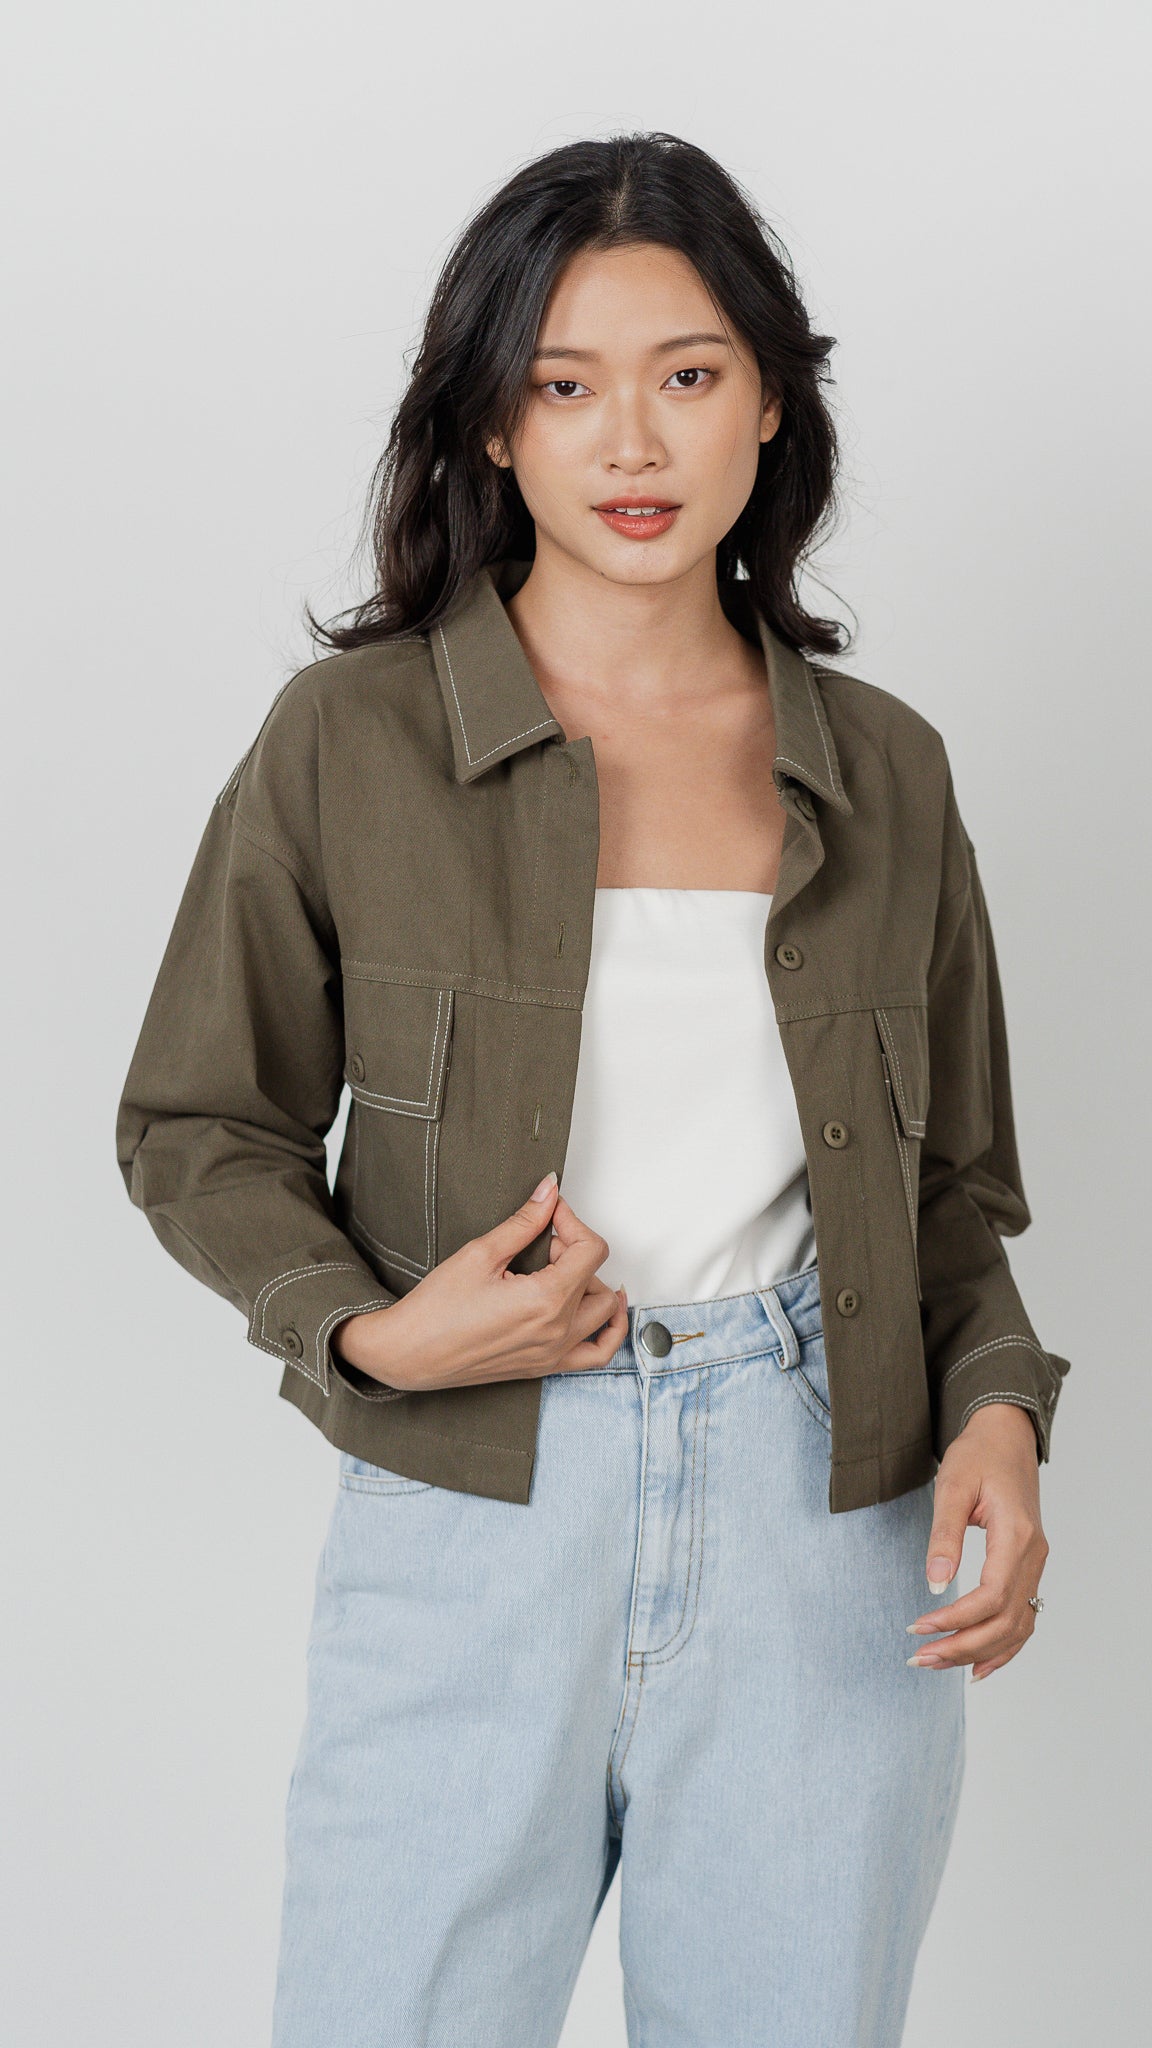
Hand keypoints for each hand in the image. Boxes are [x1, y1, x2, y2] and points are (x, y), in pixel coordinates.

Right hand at [332, 1171, 628, 1391]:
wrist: (409, 1354)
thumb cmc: (435, 1310)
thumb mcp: (481, 1254)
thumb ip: (525, 1222)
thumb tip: (549, 1193)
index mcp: (546, 1300)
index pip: (590, 1250)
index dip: (572, 1222)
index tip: (551, 1214)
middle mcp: (557, 1331)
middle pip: (596, 1277)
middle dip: (574, 1251)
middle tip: (539, 1243)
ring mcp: (553, 1354)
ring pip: (603, 1315)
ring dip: (593, 1286)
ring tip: (562, 1272)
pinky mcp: (543, 1367)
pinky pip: (596, 1355)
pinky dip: (608, 1332)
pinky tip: (600, 1311)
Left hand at [905, 1402, 1048, 1681]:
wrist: (1005, 1436)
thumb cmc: (978, 1455)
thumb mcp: (953, 1487)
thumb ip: (944, 1536)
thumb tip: (934, 1585)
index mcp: (1017, 1535)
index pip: (992, 1596)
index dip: (957, 1620)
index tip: (919, 1627)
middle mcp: (1034, 1556)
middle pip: (1006, 1621)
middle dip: (963, 1646)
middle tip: (920, 1658)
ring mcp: (1036, 1565)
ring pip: (1018, 1627)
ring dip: (979, 1652)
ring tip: (938, 1663)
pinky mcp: (1029, 1568)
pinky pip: (1024, 1619)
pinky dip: (1003, 1647)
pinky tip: (977, 1665)